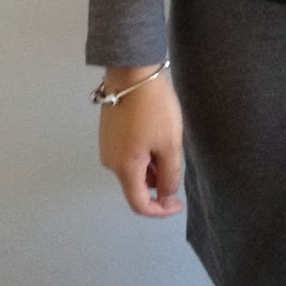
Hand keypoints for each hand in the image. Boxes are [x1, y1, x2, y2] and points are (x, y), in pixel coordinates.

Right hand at [97, 66, 183, 217]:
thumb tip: (166, 196)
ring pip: (133, 168)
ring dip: (153, 166)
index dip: (159, 210)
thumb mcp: (170, 144)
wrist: (132, 74)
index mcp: (124, 168)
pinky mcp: (108, 133)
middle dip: (159, 182)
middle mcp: (110, 162)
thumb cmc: (154, 109)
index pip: (138, 203)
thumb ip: (169, 174)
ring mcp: (107, 147)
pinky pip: (129, 154)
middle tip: (178, 161)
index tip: (178, 205)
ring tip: (169, 143)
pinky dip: (145, 154)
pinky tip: (158, 135)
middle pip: (136, 185)